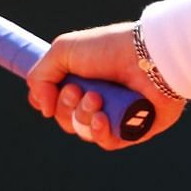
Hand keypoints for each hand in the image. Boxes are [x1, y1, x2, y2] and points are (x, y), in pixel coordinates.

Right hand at [26, 22, 185, 150]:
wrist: (149, 55)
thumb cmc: (109, 48)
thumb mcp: (63, 51)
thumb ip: (40, 77)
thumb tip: (44, 110)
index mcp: (84, 78)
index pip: (54, 101)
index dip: (48, 100)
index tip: (52, 90)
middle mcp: (99, 96)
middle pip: (65, 118)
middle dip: (66, 106)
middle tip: (78, 90)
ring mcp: (116, 114)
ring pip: (83, 131)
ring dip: (83, 116)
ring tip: (96, 97)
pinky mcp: (133, 129)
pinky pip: (107, 142)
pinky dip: (100, 132)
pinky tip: (101, 118)